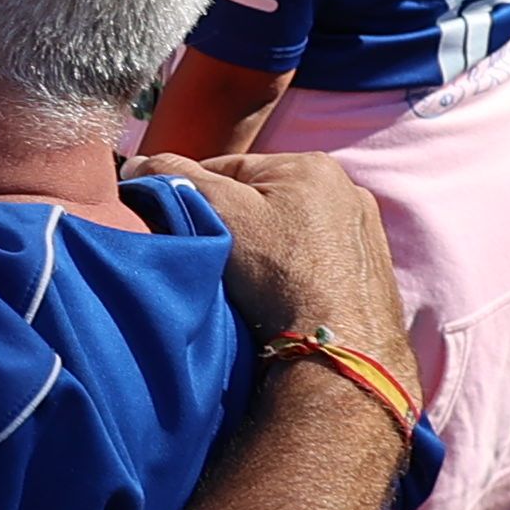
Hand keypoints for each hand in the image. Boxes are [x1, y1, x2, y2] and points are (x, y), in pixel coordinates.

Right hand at [163, 149, 409, 366]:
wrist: (339, 347)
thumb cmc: (280, 274)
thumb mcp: (219, 213)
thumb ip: (176, 177)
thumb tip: (138, 163)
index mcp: (310, 164)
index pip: (227, 169)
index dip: (195, 198)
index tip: (182, 230)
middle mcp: (346, 188)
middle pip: (262, 199)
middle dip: (235, 224)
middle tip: (214, 259)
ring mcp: (364, 229)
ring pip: (290, 229)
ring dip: (266, 248)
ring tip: (249, 283)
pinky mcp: (372, 267)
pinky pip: (316, 256)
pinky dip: (296, 269)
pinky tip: (282, 294)